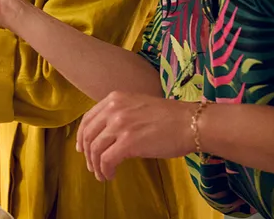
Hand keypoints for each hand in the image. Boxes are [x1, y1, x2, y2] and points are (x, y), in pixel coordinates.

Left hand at [77, 92, 194, 181]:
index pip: (88, 119)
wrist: (191, 123)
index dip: (82, 137)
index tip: (82, 149)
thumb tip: (106, 134)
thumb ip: (120, 114)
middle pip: (88, 135)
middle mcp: (114, 109)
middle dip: (87, 154)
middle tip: (92, 167)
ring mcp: (120, 125)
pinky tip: (110, 175)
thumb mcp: (138, 105)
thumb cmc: (170, 117)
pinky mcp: (128, 142)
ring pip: (95, 150)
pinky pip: (107, 160)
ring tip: (102, 175)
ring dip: (96, 166)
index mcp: (114, 98)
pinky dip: (105, 170)